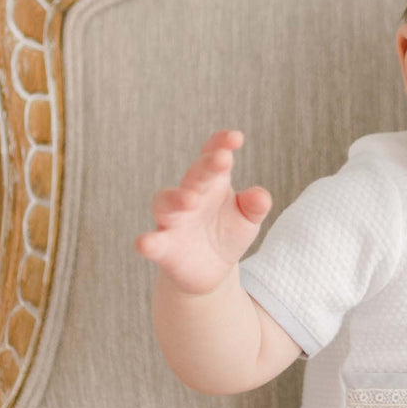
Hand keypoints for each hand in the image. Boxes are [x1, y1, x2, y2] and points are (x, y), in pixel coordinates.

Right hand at [135, 129, 271, 295]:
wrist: (211, 269)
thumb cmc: (227, 233)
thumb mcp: (248, 219)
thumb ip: (255, 206)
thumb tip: (260, 196)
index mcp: (213, 183)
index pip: (214, 155)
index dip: (221, 143)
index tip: (236, 138)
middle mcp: (189, 195)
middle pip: (194, 176)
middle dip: (206, 167)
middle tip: (222, 159)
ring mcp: (173, 220)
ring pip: (166, 203)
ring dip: (176, 199)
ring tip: (191, 199)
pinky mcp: (163, 247)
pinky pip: (152, 242)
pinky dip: (148, 242)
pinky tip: (145, 242)